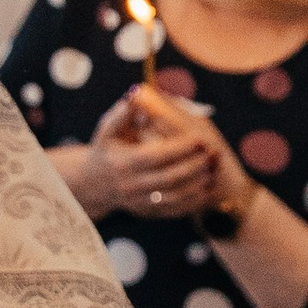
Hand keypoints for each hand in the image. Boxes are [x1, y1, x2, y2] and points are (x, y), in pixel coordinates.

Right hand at [77, 83, 221, 222]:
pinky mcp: (147, 213)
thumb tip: (135, 95)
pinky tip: (206, 188)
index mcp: (123, 163)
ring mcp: (139, 202)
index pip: (156, 156)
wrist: (94, 183)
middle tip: (213, 154)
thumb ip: (122, 113)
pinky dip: (192, 201)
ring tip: (214, 170)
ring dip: (197, 185)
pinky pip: (173, 210)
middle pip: (168, 178)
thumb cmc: (106, 149)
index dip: (180, 149)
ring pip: (174, 197)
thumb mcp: (107, 129)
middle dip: (194, 166)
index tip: (200, 140)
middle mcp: (131, 185)